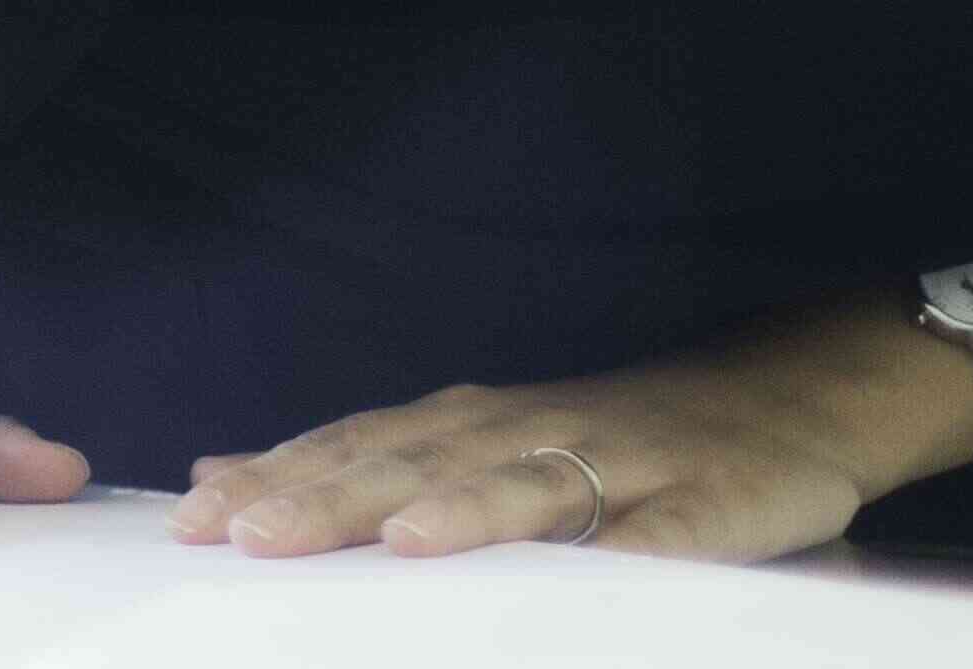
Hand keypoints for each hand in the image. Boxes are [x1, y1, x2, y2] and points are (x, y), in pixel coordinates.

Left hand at [161, 290, 972, 561]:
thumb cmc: (605, 441)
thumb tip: (221, 483)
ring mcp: (618, 467)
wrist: (779, 402)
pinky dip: (606, 548)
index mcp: (465, 428)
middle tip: (248, 533)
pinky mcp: (705, 507)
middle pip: (416, 468)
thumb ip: (360, 465)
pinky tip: (574, 571)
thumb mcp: (474, 446)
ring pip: (523, 488)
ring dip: (455, 511)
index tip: (193, 515)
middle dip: (332, 500)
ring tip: (390, 541)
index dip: (277, 480)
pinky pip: (654, 536)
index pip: (353, 450)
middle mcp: (525, 434)